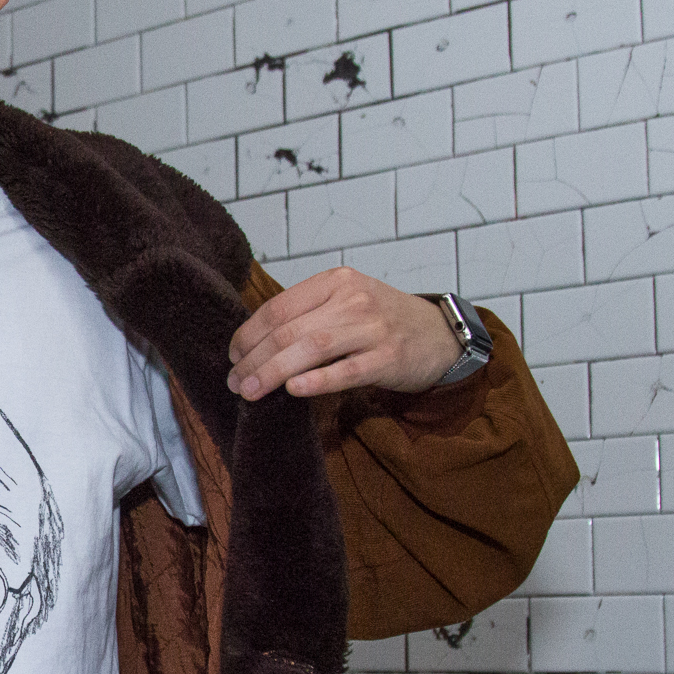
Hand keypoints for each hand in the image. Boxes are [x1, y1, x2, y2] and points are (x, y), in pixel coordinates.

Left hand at [228, 266, 461, 399]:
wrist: (440, 334)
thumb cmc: (382, 320)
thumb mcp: (346, 301)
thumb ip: (308, 313)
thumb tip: (255, 343)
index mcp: (335, 282)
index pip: (279, 307)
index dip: (249, 333)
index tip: (233, 355)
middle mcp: (353, 300)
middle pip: (289, 330)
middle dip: (254, 358)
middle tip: (234, 381)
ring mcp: (373, 329)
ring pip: (311, 349)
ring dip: (273, 372)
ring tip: (250, 392)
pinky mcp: (388, 358)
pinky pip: (346, 371)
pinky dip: (317, 381)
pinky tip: (293, 390)